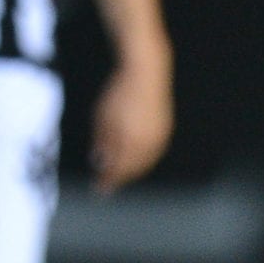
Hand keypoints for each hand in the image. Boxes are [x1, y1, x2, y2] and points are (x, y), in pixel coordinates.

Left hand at [90, 59, 171, 192]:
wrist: (146, 73)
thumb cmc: (119, 93)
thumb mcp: (102, 118)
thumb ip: (103, 142)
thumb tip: (99, 162)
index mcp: (131, 141)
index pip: (118, 170)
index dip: (107, 181)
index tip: (97, 189)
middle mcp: (149, 143)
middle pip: (132, 169)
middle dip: (118, 177)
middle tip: (106, 184)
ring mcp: (160, 136)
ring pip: (145, 162)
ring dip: (131, 170)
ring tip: (118, 174)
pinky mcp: (165, 129)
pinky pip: (153, 152)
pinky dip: (141, 160)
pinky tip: (133, 159)